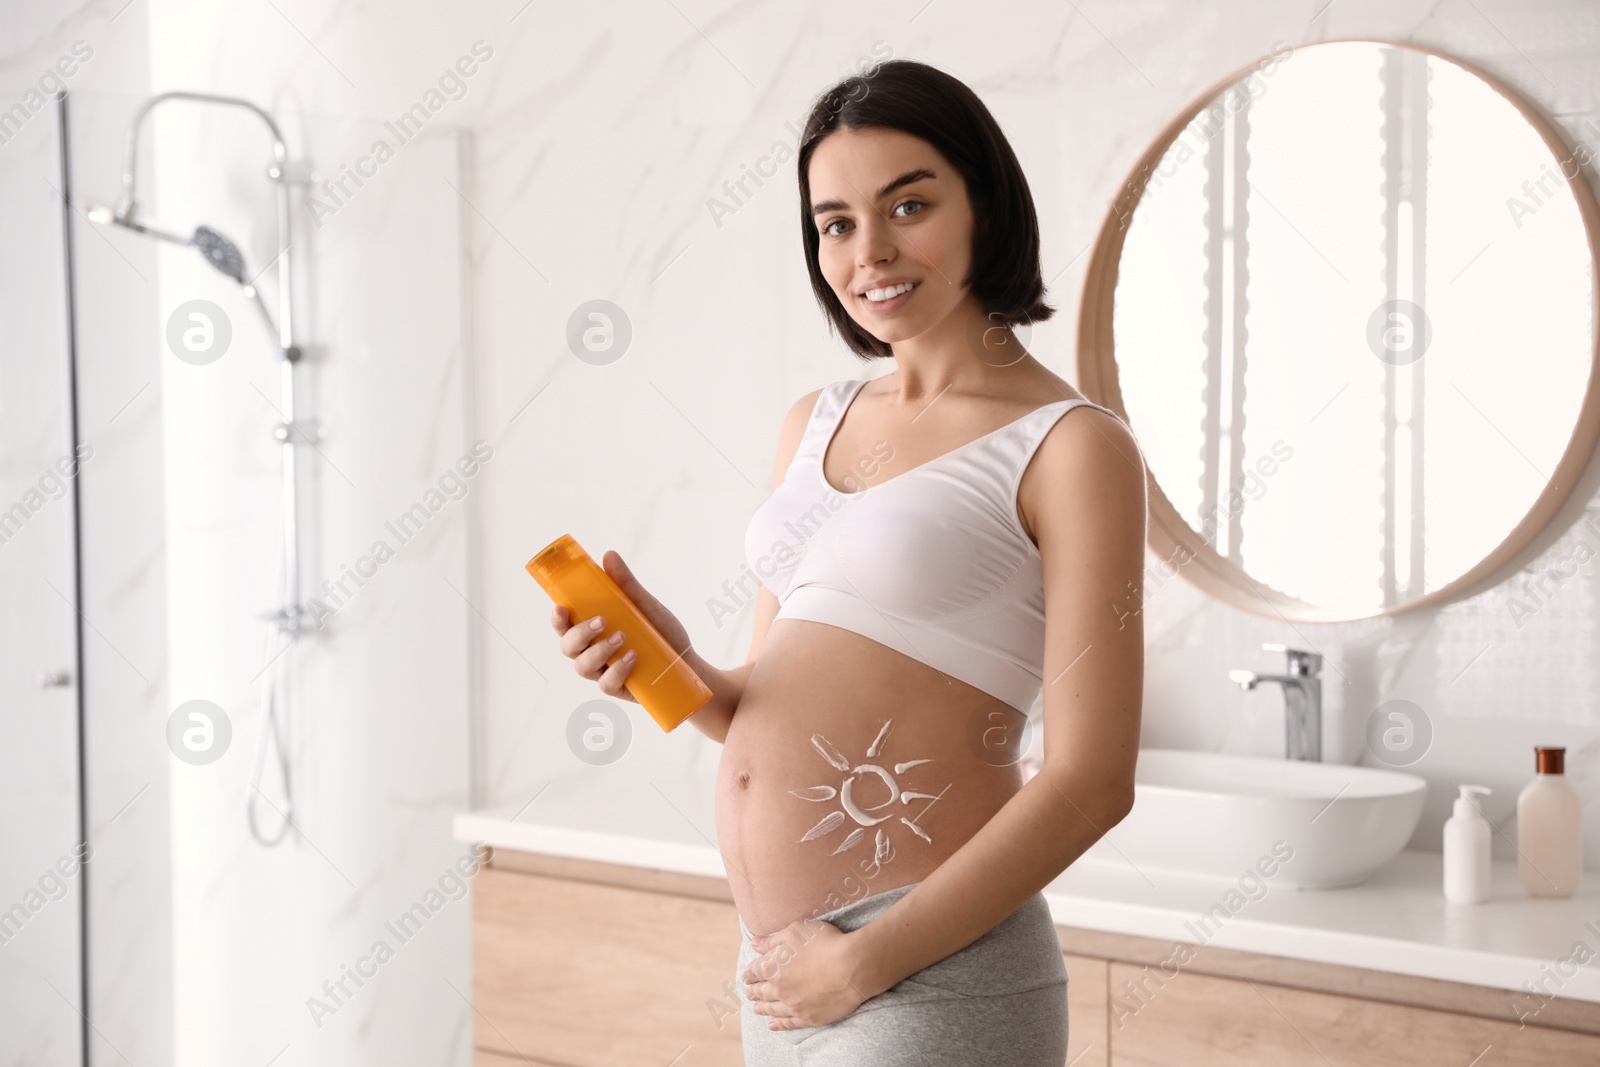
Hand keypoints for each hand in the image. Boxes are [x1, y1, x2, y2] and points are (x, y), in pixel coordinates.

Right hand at [551, 549, 689, 702]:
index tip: (560, 608)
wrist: (688, 662)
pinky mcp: (618, 688)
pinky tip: (632, 658)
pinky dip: (617, 670)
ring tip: (622, 637)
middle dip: (579, 634)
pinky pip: (606, 684)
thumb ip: (626, 584)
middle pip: (568, 647)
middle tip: (601, 622)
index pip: (565, 625)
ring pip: (582, 667)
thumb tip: (609, 555)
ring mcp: (603, 671)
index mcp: (593, 630)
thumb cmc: (662, 632)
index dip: (557, 619)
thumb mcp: (645, 605)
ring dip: (598, 651)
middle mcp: (592, 651)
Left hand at [742, 919, 871, 1030]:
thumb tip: (754, 943)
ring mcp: (793, 1005)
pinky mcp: (808, 1017)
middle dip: (754, 991)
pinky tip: (772, 1025)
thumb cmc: (825, 943)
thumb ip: (772, 940)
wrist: (852, 967)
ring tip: (756, 1008)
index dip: (750, 973)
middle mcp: (779, 988)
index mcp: (772, 966)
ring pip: (772, 1008)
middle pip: (761, 991)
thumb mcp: (796, 932)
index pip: (754, 971)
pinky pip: (788, 1023)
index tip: (748, 975)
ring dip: (762, 1008)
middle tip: (750, 992)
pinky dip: (778, 1024)